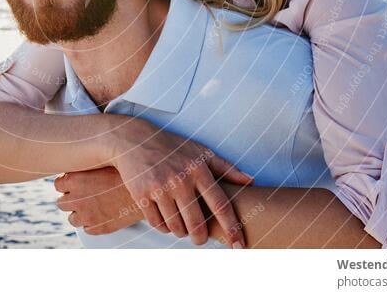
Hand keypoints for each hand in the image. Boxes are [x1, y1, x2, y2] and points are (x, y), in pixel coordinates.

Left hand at [55, 167, 142, 234]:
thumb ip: (87, 165)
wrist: (147, 190)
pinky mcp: (98, 228)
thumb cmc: (127, 173)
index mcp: (75, 179)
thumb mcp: (104, 162)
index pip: (57, 184)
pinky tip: (103, 214)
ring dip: (81, 213)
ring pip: (73, 219)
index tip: (76, 183)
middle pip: (62, 203)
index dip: (67, 184)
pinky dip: (93, 223)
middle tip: (85, 195)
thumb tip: (77, 162)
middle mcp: (77, 198)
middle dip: (72, 199)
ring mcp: (87, 214)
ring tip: (94, 206)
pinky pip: (87, 229)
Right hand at [107, 117, 252, 246]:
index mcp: (198, 170)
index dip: (232, 227)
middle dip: (200, 238)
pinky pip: (157, 224)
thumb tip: (251, 181)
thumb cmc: (172, 147)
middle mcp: (180, 179)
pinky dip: (163, 227)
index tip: (239, 245)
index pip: (221, 205)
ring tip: (181, 224)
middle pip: (197, 224)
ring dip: (180, 232)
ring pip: (176, 227)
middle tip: (199, 238)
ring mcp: (160, 188)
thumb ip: (226, 168)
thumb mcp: (200, 152)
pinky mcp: (142, 194)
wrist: (135, 141)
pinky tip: (165, 219)